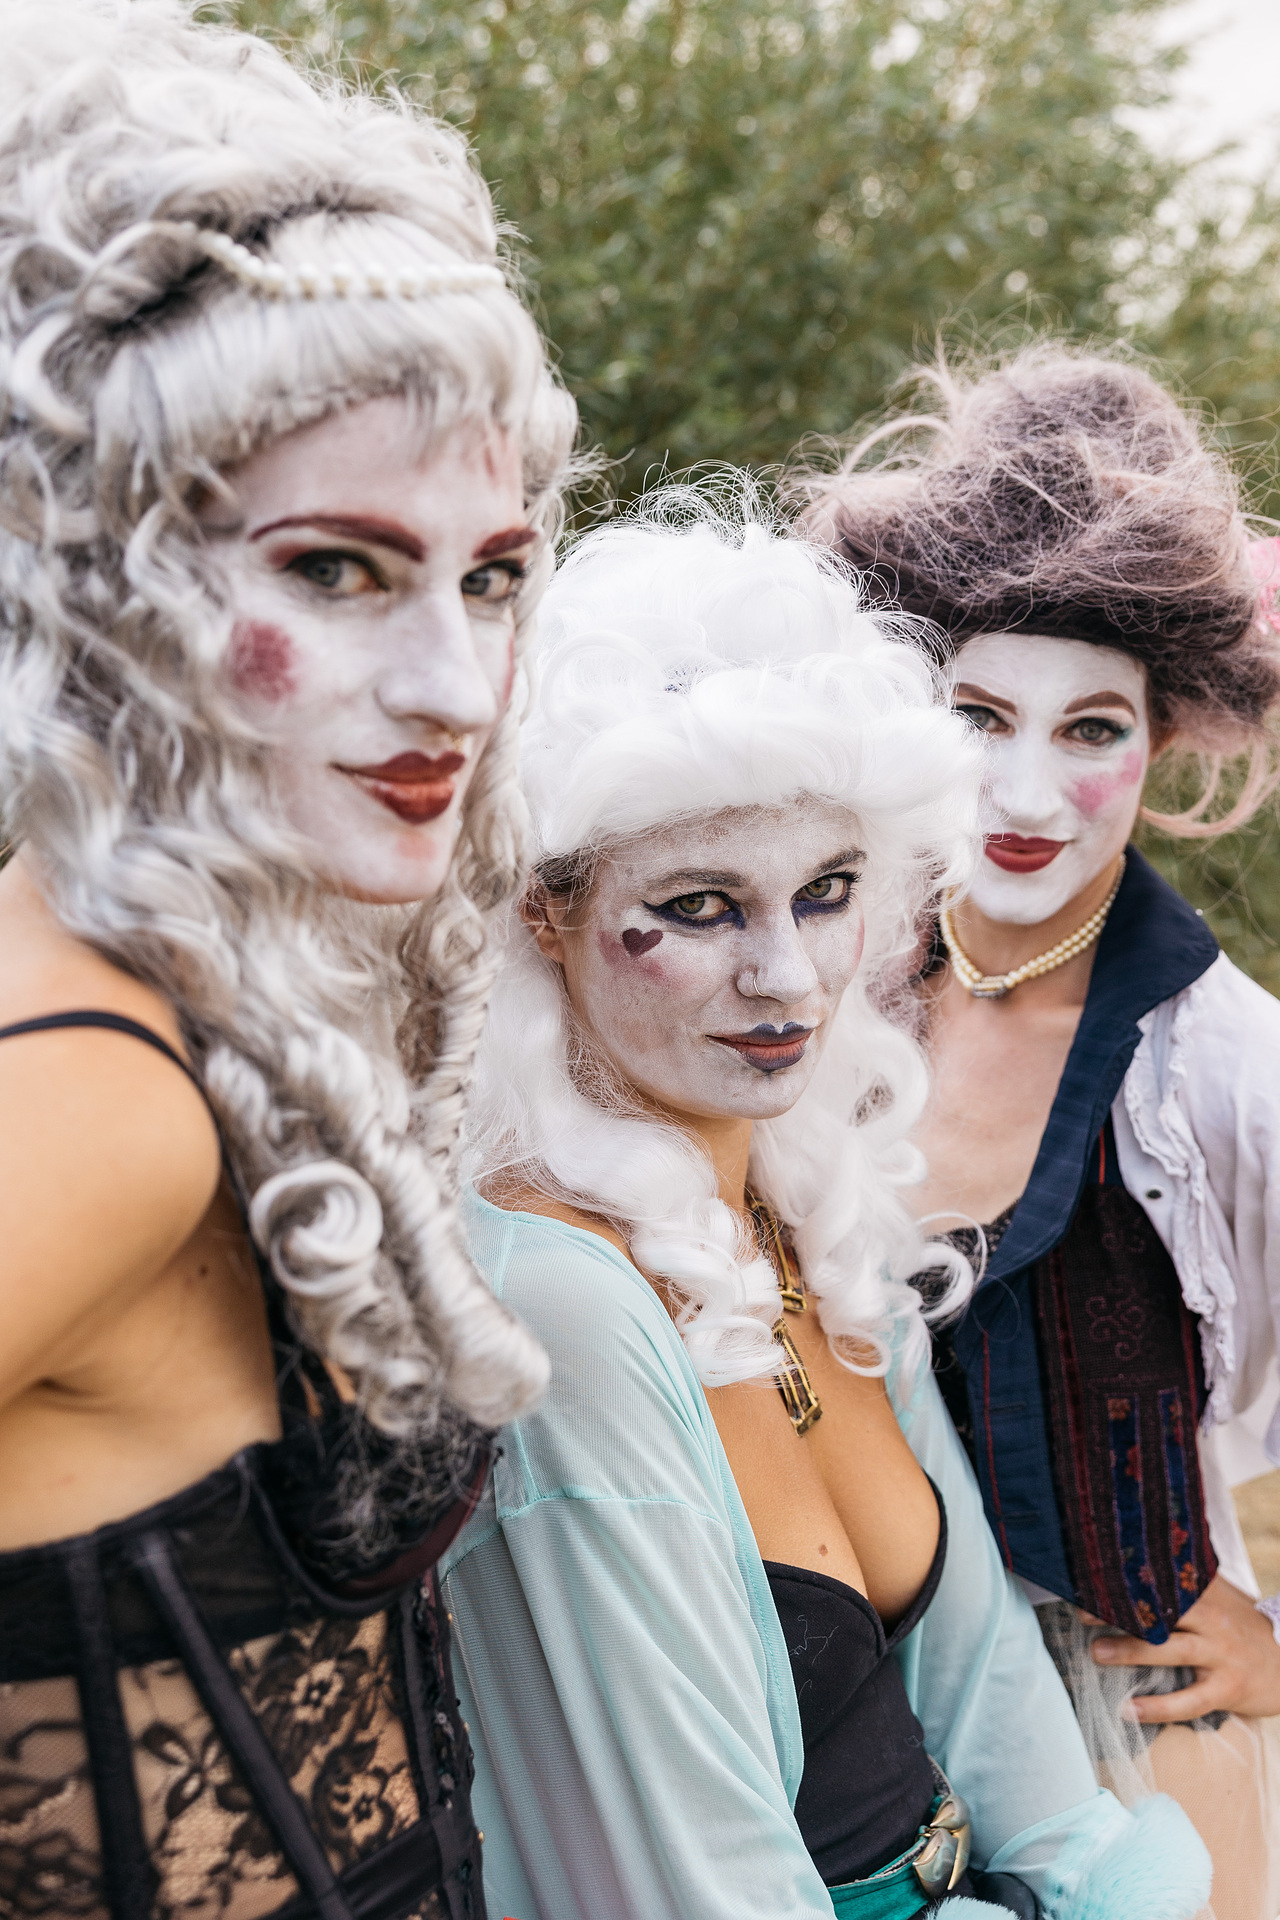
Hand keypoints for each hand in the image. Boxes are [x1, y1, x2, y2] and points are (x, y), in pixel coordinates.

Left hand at [1091, 1575, 1279, 1722]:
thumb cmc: (1239, 1626)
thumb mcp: (1217, 1598)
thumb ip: (1183, 1583)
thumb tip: (1132, 1563)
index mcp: (1205, 1594)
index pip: (1162, 1582)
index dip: (1126, 1581)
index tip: (1091, 1579)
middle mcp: (1211, 1619)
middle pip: (1162, 1610)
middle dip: (1121, 1612)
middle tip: (1083, 1614)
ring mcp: (1220, 1654)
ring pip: (1170, 1650)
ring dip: (1131, 1651)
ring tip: (1096, 1652)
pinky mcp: (1228, 1688)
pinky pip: (1188, 1700)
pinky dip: (1157, 1708)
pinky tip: (1128, 1710)